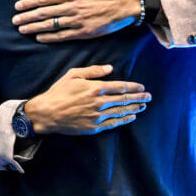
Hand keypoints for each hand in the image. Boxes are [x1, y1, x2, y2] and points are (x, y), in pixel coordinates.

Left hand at [12, 0, 140, 42]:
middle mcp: (72, 7)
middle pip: (44, 13)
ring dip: (35, 28)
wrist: (125, 4)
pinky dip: (50, 37)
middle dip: (28, 17)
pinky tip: (39, 37)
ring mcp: (77, 21)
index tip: (18, 6)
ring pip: (51, 25)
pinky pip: (63, 36)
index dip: (30, 3)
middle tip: (15, 20)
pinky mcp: (84, 32)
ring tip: (22, 30)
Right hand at [24, 65, 150, 134]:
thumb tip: (110, 68)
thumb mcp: (73, 74)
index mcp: (95, 88)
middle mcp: (99, 102)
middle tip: (149, 96)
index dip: (133, 87)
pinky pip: (113, 124)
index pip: (120, 87)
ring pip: (121, 112)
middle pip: (124, 100)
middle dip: (139, 97)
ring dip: (134, 108)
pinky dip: (124, 120)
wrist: (46, 113)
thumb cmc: (59, 92)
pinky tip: (131, 117)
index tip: (141, 86)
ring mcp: (97, 116)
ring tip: (143, 106)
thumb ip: (93, 71)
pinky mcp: (93, 127)